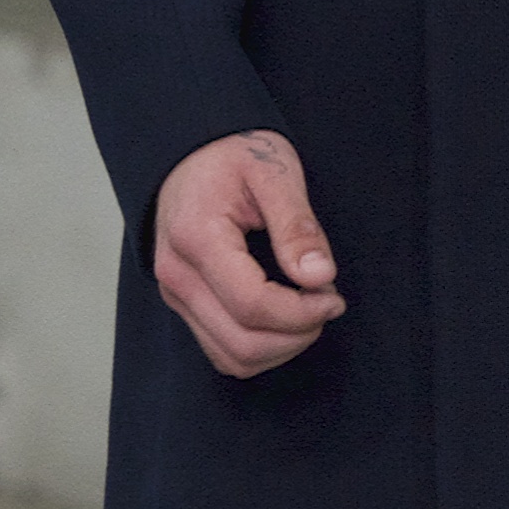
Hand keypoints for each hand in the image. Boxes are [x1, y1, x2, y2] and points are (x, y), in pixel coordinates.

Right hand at [153, 130, 344, 377]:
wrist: (192, 150)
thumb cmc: (234, 153)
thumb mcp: (274, 173)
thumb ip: (297, 226)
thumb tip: (319, 277)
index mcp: (196, 237)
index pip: (252, 305)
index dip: (302, 313)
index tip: (333, 296)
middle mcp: (176, 274)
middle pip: (242, 342)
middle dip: (297, 334)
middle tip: (326, 302)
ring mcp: (175, 293)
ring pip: (232, 358)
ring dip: (281, 348)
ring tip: (307, 310)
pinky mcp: (182, 303)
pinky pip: (222, 351)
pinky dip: (260, 349)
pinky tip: (284, 318)